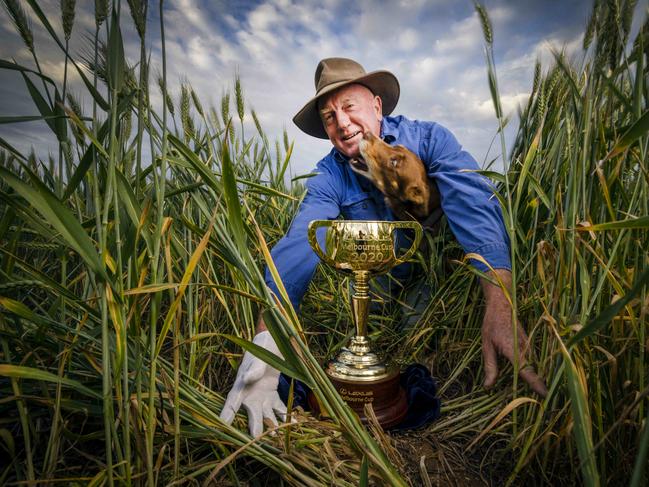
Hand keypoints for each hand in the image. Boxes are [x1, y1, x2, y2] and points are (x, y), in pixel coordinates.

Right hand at [219, 331, 287, 435]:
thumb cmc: (261, 349)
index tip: (222, 426)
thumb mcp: (257, 357)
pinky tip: (293, 423)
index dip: (227, 414)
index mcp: (241, 385)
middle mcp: (250, 394)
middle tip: (255, 440)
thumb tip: (246, 379)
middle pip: (251, 413)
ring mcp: (261, 396)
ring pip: (266, 415)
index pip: (232, 402)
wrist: (272, 342)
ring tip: (278, 436)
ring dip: (272, 425)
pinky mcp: (272, 395)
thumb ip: (253, 369)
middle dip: (254, 427)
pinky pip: (278, 408)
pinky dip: (285, 415)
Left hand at [481, 271, 547, 396]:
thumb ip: (490, 366)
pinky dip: (532, 371)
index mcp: (514, 350)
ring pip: (534, 367)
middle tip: (541, 406)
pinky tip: (530, 381)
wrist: (503, 304)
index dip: (536, 384)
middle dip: (537, 387)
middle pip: (533, 372)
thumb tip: (488, 386)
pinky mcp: (530, 345)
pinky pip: (533, 361)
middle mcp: (526, 349)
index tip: (545, 396)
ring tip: (538, 397)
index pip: (527, 371)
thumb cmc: (492, 324)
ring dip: (535, 380)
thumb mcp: (486, 346)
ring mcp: (530, 347)